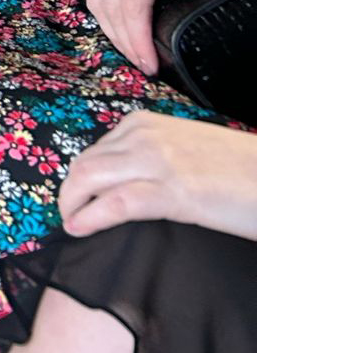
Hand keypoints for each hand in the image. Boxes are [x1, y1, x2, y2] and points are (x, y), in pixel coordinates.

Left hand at [59, 113, 255, 239]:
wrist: (283, 180)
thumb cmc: (241, 173)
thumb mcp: (187, 153)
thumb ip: (154, 158)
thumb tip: (127, 182)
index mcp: (148, 124)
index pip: (94, 151)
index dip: (80, 180)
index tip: (77, 200)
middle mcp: (147, 135)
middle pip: (84, 164)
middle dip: (70, 193)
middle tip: (70, 217)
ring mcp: (159, 161)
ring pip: (89, 179)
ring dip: (72, 205)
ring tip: (72, 225)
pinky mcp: (174, 191)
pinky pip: (116, 202)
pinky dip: (90, 216)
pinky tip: (80, 228)